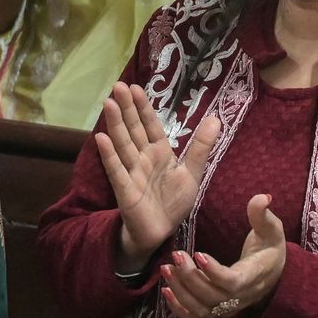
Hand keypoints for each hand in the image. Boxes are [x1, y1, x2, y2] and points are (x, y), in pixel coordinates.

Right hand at [94, 82, 222, 269]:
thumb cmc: (173, 202)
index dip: (143, 107)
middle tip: (118, 85)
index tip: (136, 88)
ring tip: (108, 103)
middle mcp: (143, 158)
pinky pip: (116, 170)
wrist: (161, 232)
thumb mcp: (192, 172)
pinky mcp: (125, 190)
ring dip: (115, 124)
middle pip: (134, 129)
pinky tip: (101, 138)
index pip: (150, 125)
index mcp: (160, 153)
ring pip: (123, 144)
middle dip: (126, 108)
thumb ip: (201, 146)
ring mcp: (132, 172)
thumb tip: (217, 118)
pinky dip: (109, 155)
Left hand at [160, 193, 288, 317]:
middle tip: (176, 255)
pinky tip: (166, 290)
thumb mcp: (271, 229)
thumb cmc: (269, 247)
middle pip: (212, 296)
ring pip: (201, 309)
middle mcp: (240, 297)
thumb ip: (262, 215)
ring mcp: (227, 307)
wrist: (274, 273)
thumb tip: (263, 197)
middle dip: (190, 277)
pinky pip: (196, 317)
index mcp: (254, 276)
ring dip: (181, 291)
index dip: (214, 272)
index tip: (197, 254)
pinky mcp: (217, 311)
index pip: (233, 282)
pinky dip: (179, 309)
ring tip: (166, 269)